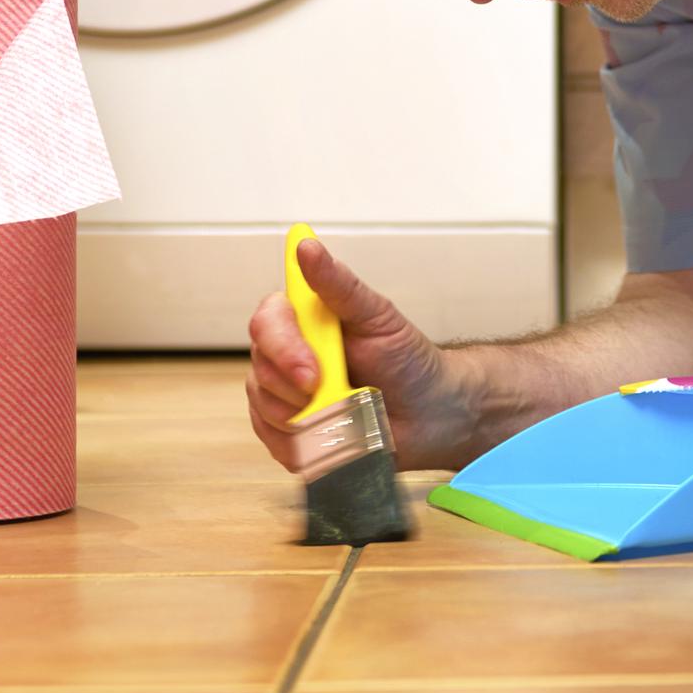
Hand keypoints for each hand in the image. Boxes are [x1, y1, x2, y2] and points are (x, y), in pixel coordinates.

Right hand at [246, 237, 477, 470]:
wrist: (432, 414)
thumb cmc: (408, 360)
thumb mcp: (378, 316)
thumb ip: (339, 284)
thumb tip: (307, 246)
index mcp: (303, 321)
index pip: (265, 324)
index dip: (282, 349)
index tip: (311, 372)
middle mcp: (286, 356)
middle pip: (260, 371)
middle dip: (296, 391)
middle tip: (339, 396)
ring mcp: (285, 397)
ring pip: (264, 410)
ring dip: (306, 420)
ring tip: (348, 414)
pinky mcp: (291, 435)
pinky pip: (277, 444)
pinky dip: (306, 446)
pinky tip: (334, 436)